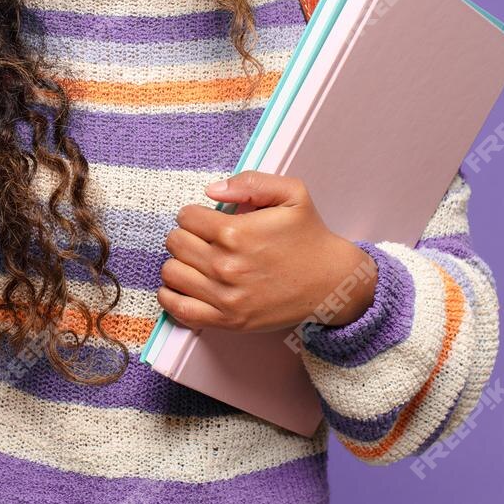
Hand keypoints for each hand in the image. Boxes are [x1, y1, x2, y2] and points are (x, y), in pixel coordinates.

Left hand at [158, 170, 378, 336]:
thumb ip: (250, 183)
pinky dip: (171, 297)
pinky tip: (181, 286)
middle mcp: (226, 265)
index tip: (206, 221)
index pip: (186, 218)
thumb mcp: (292, 194)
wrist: (332, 282)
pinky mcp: (229, 320)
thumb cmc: (310, 236)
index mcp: (236, 232)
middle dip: (186, 236)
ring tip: (195, 261)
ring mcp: (226, 296)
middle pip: (175, 244)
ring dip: (179, 263)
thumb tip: (211, 191)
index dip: (195, 215)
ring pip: (172, 274)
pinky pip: (180, 309)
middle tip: (202, 240)